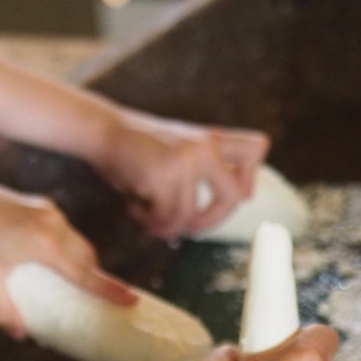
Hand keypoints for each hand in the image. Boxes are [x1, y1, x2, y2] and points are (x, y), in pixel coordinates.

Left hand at [0, 183, 136, 337]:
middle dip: (95, 276)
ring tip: (74, 280)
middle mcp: (54, 227)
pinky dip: (68, 246)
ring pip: (79, 242)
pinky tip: (54, 258)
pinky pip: (66, 230)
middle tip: (99, 297)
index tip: (131, 300)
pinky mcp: (43, 205)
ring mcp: (50, 213)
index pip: (85, 273)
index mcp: (44, 247)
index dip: (110, 289)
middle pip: (88, 257)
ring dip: (81, 261)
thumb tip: (19, 335)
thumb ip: (3, 310)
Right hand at [93, 109, 269, 239]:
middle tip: (189, 229)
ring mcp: (185, 159)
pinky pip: (165, 217)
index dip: (249, 179)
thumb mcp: (177, 150)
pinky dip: (148, 222)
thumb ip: (205, 169)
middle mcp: (204, 146)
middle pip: (232, 198)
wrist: (103, 130)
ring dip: (166, 227)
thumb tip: (242, 199)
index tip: (232, 196)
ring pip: (189, 217)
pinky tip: (134, 209)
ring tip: (147, 219)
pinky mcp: (163, 174)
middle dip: (210, 222)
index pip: (257, 149)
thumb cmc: (137, 148)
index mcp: (210, 139)